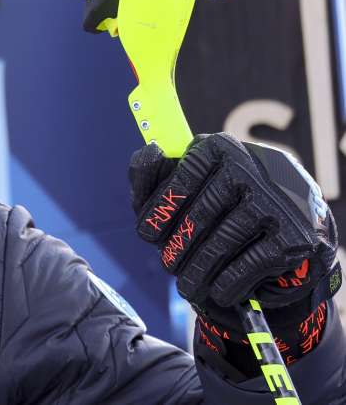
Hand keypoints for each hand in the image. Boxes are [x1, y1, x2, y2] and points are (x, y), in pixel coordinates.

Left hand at [129, 133, 340, 368]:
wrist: (290, 216)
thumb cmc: (221, 198)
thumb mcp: (185, 182)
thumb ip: (154, 173)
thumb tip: (151, 150)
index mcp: (219, 148)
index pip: (181, 179)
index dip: (160, 211)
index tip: (147, 236)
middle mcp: (249, 167)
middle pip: (201, 214)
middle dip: (178, 246)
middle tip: (168, 265)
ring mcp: (275, 200)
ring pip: (223, 241)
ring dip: (198, 271)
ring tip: (187, 286)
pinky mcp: (293, 234)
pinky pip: (250, 263)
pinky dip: (229, 282)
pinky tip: (218, 291)